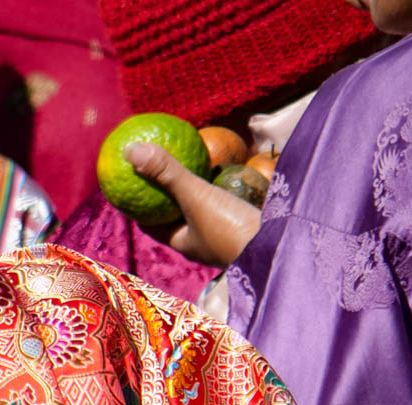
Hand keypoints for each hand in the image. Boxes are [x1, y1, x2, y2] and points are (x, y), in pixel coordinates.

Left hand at [125, 143, 261, 265]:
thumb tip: (130, 151)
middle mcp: (203, 240)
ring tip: (189, 160)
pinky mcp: (247, 222)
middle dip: (167, 192)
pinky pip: (228, 199)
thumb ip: (166, 173)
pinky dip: (222, 183)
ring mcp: (226, 232)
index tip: (129, 182)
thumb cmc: (232, 228)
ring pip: (204, 205)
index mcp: (184, 243)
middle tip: (158, 165)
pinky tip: (223, 162)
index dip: (138, 204)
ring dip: (196, 186)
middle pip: (176, 213)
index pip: (151, 223)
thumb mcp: (195, 197)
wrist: (281, 247)